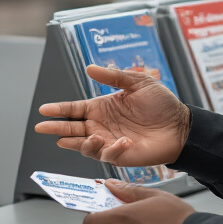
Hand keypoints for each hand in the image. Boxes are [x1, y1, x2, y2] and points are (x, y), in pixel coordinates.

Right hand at [35, 64, 191, 166]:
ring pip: (84, 146)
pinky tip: (123, 142)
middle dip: (56, 128)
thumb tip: (89, 68)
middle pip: (72, 129)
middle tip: (42, 127)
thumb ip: (113, 77)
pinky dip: (111, 150)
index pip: (74, 109)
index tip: (44, 110)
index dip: (59, 110)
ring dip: (82, 143)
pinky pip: (107, 155)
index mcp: (102, 108)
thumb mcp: (137, 83)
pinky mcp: (121, 155)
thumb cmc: (161, 104)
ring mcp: (109, 142)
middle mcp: (101, 126)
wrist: (180, 126)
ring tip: (92, 137)